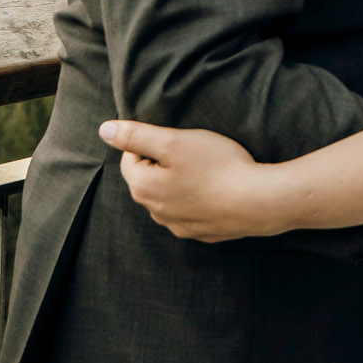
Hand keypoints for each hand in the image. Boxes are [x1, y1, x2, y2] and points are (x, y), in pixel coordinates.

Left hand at [99, 119, 280, 241]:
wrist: (258, 201)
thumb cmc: (217, 166)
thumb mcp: (174, 141)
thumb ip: (136, 135)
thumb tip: (104, 130)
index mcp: (144, 188)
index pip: (130, 157)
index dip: (152, 141)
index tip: (177, 138)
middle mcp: (156, 213)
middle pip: (149, 178)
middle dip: (164, 162)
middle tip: (193, 150)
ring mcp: (179, 226)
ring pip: (169, 196)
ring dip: (180, 181)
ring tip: (207, 168)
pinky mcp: (201, 232)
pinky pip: (190, 211)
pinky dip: (197, 198)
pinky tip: (216, 188)